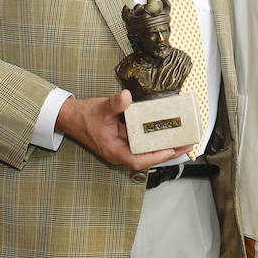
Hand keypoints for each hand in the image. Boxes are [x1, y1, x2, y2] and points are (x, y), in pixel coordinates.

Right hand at [56, 90, 193, 170]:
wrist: (71, 117)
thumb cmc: (84, 117)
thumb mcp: (101, 108)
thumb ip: (114, 104)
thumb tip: (125, 97)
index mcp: (114, 150)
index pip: (138, 160)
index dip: (156, 157)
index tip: (171, 150)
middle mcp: (120, 152)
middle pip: (147, 157)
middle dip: (167, 152)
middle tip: (186, 143)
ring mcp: (122, 147)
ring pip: (146, 151)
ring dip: (163, 145)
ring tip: (182, 138)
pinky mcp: (124, 140)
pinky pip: (142, 142)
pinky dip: (154, 138)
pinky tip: (166, 131)